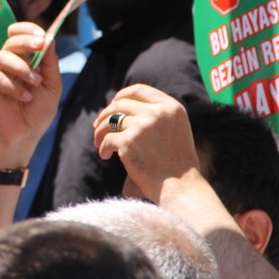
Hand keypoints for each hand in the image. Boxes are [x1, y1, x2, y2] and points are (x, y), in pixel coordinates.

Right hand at [0, 22, 61, 166]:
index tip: (42, 35)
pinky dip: (13, 86)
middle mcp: (4, 62)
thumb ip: (50, 63)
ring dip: (22, 68)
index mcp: (20, 58)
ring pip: (2, 57)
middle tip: (40, 45)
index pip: (17, 33)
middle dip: (27, 41)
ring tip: (35, 83)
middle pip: (10, 40)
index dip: (28, 30)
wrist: (24, 135)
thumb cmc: (37, 111)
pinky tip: (24, 97)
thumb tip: (49, 38)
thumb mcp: (51, 85)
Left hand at [93, 84, 199, 201]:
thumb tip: (120, 103)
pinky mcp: (129, 140)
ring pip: (110, 120)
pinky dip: (103, 147)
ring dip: (100, 130)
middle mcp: (158, 112)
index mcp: (171, 107)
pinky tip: (105, 155)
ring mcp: (143, 125)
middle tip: (98, 125)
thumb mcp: (174, 130)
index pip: (139, 90)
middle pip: (121, 104)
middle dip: (106, 114)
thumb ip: (155, 115)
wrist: (180, 188)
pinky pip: (107, 139)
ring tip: (99, 141)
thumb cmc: (176, 164)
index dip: (122, 95)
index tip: (112, 103)